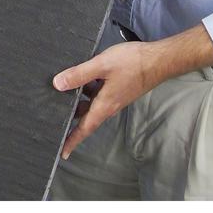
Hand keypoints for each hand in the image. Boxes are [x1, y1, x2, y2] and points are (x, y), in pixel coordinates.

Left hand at [52, 41, 155, 158]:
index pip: (84, 128)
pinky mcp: (118, 88)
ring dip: (78, 99)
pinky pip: (98, 92)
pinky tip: (81, 74)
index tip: (61, 152)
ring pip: (92, 102)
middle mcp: (109, 105)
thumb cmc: (133, 63)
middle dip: (70, 117)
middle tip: (53, 115)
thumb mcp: (102, 65)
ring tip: (60, 91)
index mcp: (104, 105)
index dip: (72, 140)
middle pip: (86, 116)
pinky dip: (88, 88)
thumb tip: (57, 84)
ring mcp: (114, 97)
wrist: (159, 60)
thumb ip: (79, 74)